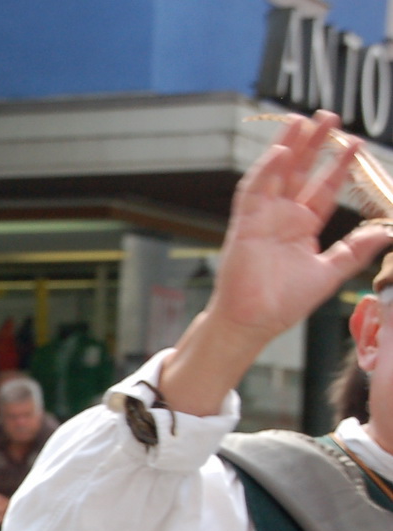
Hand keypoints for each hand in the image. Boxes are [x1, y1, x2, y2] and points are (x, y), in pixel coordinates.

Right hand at [207, 112, 390, 342]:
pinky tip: (282, 151)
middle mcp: (282, 217)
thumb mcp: (330, 273)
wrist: (255, 321)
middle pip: (301, 172)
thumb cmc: (285, 303)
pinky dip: (266, 170)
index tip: (356, 144)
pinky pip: (254, 191)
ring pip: (277, 173)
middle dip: (315, 144)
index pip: (323, 189)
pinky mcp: (245, 224)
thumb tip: (387, 231)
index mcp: (302, 228)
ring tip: (302, 120)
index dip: (339, 166)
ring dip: (289, 146)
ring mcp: (262, 218)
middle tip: (329, 116)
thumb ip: (356, 250)